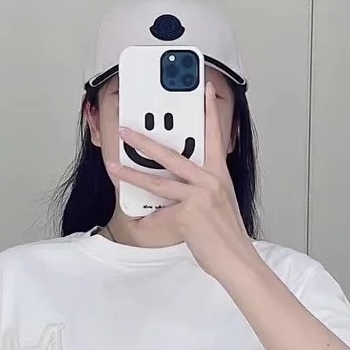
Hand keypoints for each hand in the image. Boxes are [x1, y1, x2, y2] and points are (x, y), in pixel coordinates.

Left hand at [109, 83, 259, 283]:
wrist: (237, 260)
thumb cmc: (226, 236)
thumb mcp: (216, 206)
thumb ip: (196, 193)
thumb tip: (168, 197)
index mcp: (218, 175)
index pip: (214, 135)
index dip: (208, 110)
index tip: (203, 89)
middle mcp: (211, 180)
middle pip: (172, 154)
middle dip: (145, 141)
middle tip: (126, 130)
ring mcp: (200, 194)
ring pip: (157, 180)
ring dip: (130, 172)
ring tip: (112, 165)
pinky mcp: (190, 211)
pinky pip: (158, 213)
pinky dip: (146, 220)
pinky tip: (137, 223)